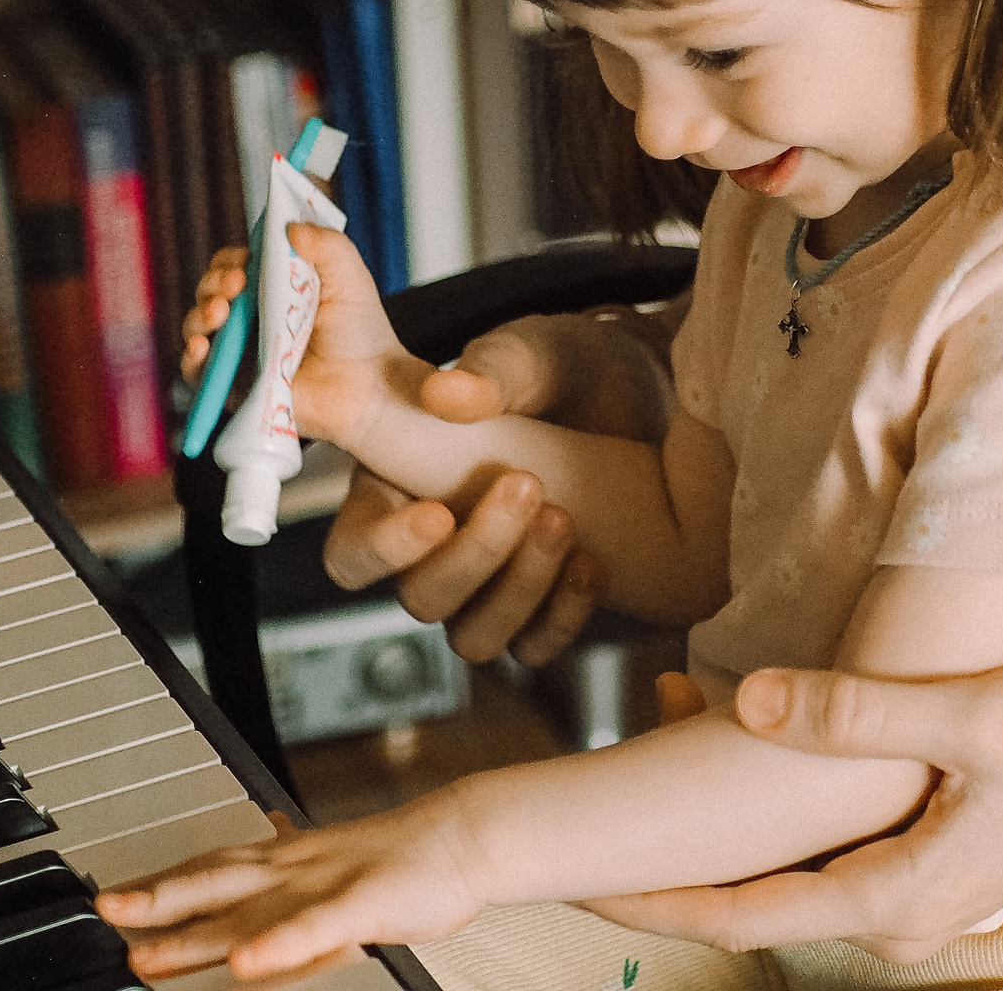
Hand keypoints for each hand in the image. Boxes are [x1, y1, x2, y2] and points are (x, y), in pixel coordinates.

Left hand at [100, 801, 486, 981]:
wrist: (458, 837)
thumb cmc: (396, 859)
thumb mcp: (329, 867)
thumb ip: (287, 875)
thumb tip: (253, 869)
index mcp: (286, 860)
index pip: (208, 868)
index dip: (158, 884)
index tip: (109, 898)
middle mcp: (293, 868)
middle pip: (212, 883)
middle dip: (154, 902)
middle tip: (105, 916)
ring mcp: (324, 884)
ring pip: (249, 909)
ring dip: (193, 931)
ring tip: (145, 954)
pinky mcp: (361, 904)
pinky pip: (312, 928)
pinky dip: (276, 945)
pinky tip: (243, 964)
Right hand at [182, 228, 411, 450]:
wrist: (370, 385)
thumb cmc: (360, 332)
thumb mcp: (349, 276)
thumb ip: (327, 244)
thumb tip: (290, 227)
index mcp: (271, 287)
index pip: (233, 265)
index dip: (232, 260)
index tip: (246, 260)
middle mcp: (250, 316)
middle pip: (210, 290)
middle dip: (214, 282)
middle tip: (237, 284)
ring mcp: (240, 350)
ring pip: (198, 325)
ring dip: (201, 313)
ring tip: (220, 312)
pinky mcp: (236, 385)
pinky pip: (197, 371)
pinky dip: (191, 356)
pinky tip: (202, 345)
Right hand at [320, 304, 682, 666]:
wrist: (648, 402)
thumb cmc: (565, 372)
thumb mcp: (532, 355)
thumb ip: (493, 368)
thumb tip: (446, 394)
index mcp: (398, 487)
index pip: (354, 550)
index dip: (383, 549)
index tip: (438, 514)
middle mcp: (435, 551)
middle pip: (419, 598)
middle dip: (475, 555)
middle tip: (528, 487)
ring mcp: (489, 587)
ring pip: (474, 637)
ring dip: (519, 588)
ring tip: (563, 518)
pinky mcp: (542, 610)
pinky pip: (535, 648)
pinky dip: (563, 615)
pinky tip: (593, 562)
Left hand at [583, 663, 1002, 961]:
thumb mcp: (969, 715)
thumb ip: (856, 713)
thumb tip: (748, 708)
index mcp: (899, 897)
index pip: (743, 915)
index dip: (657, 898)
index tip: (579, 877)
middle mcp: (901, 912)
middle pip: (757, 895)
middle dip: (677, 851)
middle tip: (594, 797)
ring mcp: (917, 888)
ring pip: (792, 862)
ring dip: (727, 813)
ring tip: (660, 722)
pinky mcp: (930, 854)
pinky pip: (830, 839)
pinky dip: (777, 798)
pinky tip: (744, 722)